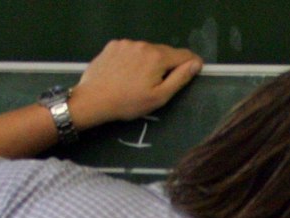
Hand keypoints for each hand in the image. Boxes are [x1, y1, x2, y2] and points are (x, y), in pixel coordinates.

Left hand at [69, 40, 203, 129]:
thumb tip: (196, 64)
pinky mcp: (114, 45)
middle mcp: (143, 45)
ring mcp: (127, 43)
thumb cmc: (129, 103)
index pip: (184, 55)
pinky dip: (134, 58)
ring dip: (150, 61)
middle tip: (160, 83)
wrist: (94, 99)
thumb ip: (180, 78)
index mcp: (158, 57)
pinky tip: (126, 73)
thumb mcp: (160, 96)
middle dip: (168, 64)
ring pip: (148, 50)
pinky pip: (132, 49)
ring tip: (140, 79)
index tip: (195, 70)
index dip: (192, 62)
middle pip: (165, 52)